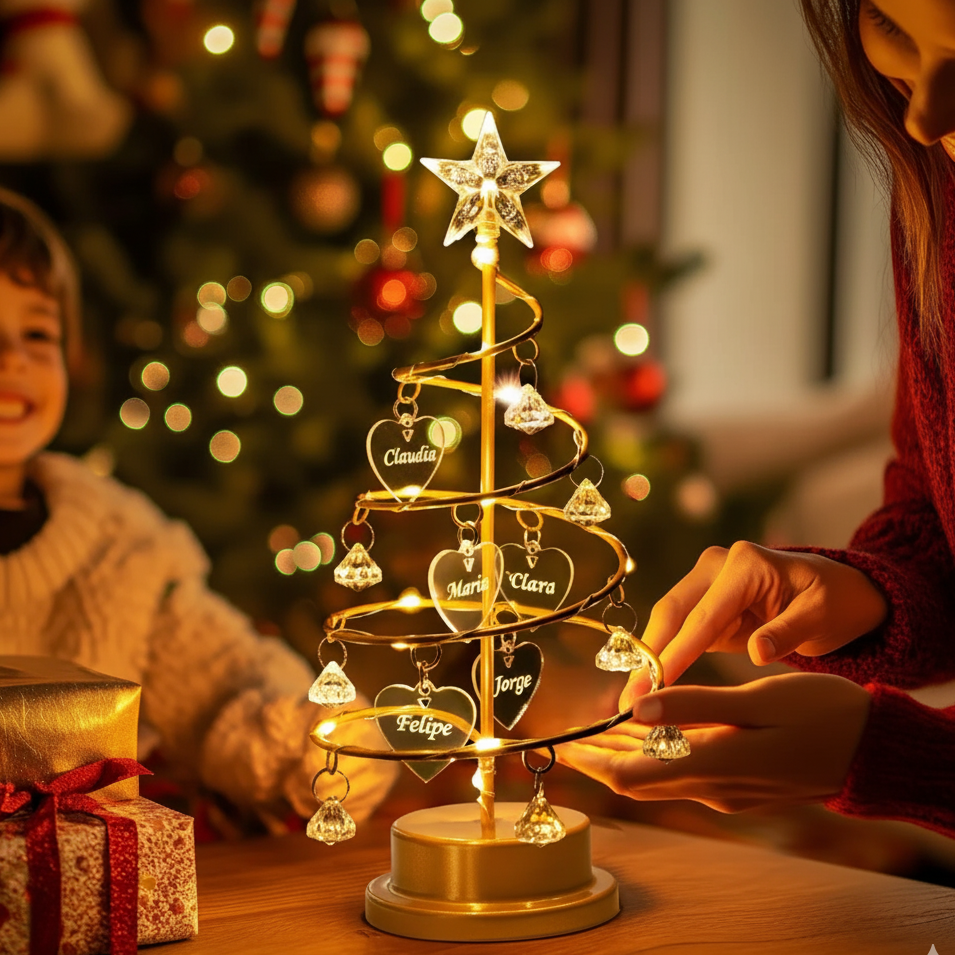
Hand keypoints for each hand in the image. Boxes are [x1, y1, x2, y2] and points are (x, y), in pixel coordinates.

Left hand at [559, 673, 871, 812]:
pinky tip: (644, 728)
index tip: (562, 746)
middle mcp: (713, 785)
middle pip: (638, 779)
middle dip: (599, 759)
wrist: (870, 748)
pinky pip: (682, 770)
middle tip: (566, 737)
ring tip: (593, 731)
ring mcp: (726, 789)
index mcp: (714, 764)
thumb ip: (695, 704)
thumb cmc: (819, 713)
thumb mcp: (757, 700)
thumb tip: (637, 703)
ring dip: (624, 755)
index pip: (633, 776)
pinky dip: (656, 751)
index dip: (593, 763)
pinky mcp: (737, 783)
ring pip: (658, 774)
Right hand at [621, 542, 886, 707]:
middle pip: (672, 611)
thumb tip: (758, 653)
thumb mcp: (822, 617)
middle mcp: (716, 566)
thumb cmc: (833, 601)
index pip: (704, 615)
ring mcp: (706, 581)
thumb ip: (788, 633)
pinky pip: (678, 629)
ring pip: (668, 620)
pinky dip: (664, 656)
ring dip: (650, 658)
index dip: (678, 651)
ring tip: (633, 698)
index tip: (657, 685)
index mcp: (745, 565)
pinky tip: (651, 685)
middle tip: (631, 698)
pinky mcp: (704, 602)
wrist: (837, 590)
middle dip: (650, 656)